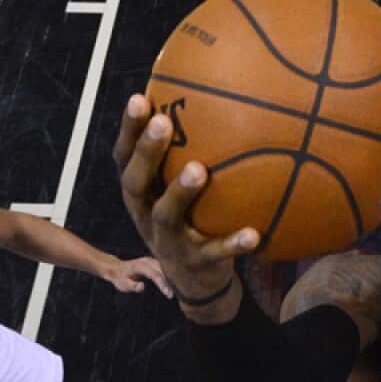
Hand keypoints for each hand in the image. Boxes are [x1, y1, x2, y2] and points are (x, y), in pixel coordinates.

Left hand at [103, 256, 171, 296]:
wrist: (117, 269)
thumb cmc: (120, 278)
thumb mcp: (123, 284)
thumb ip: (132, 286)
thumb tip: (142, 287)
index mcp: (140, 266)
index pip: (154, 275)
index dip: (162, 284)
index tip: (167, 293)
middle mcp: (148, 261)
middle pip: (162, 271)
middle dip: (168, 283)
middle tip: (172, 295)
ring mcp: (152, 260)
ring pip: (165, 269)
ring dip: (170, 279)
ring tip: (174, 290)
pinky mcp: (155, 262)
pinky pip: (164, 269)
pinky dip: (168, 276)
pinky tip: (172, 284)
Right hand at [113, 95, 259, 305]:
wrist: (198, 283)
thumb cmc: (192, 219)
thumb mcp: (182, 190)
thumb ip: (193, 153)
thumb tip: (220, 100)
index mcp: (143, 194)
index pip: (126, 158)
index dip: (128, 130)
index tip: (139, 98)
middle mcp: (147, 215)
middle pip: (135, 182)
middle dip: (147, 152)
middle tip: (164, 123)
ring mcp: (170, 241)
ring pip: (167, 215)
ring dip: (181, 192)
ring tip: (199, 170)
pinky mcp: (196, 263)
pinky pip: (215, 252)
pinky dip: (233, 243)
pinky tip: (254, 233)